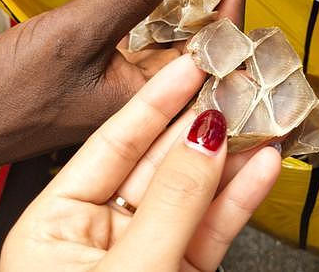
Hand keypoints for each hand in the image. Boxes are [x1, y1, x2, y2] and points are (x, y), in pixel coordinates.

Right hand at [0, 0, 244, 167]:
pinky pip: (127, 33)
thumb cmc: (11, 93)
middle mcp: (150, 95)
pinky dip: (123, 2)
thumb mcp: (74, 36)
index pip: (215, 47)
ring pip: (160, 30)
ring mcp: (126, 83)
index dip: (228, 0)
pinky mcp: (103, 73)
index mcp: (156, 99)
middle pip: (194, 35)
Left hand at [0, 54, 281, 271]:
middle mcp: (99, 235)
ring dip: (230, 159)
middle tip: (233, 87)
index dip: (154, 102)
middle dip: (199, 125)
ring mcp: (145, 252)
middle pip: (158, 162)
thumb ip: (172, 203)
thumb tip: (206, 138)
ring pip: (193, 193)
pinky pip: (212, 226)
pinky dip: (239, 198)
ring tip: (260, 120)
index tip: (186, 66)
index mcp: (56, 225)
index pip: (113, 144)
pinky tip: (262, 168)